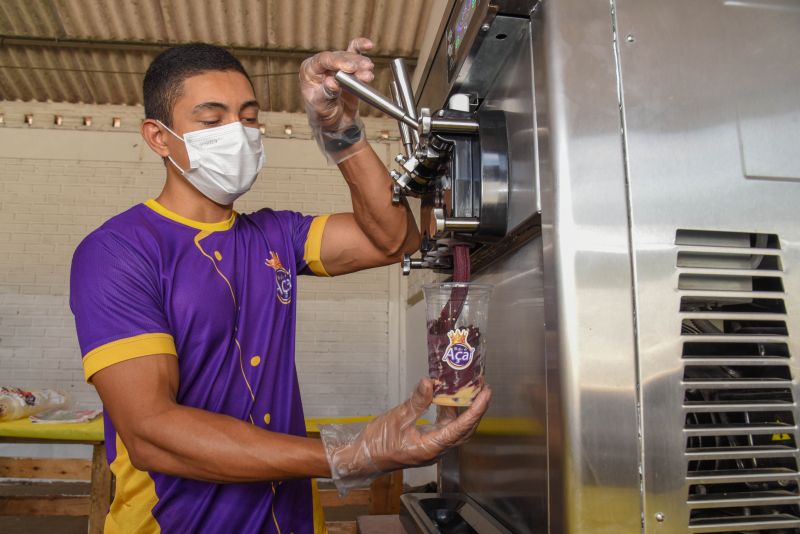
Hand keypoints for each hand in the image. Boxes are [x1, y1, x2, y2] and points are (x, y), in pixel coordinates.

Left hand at [299, 37, 374, 131]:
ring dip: (361, 65)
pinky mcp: (348, 67)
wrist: (335, 122)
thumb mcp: (321, 107)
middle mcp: (321, 65)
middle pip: (338, 57)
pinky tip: (368, 45)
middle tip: (366, 68)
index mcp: (309, 71)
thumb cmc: (323, 114)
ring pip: (349, 58)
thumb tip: (332, 82)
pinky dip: (361, 47)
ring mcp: (335, 65)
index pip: (323, 61)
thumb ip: (326, 93)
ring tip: (369, 74)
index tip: (350, 67)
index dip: (337, 62)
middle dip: (353, 63)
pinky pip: (354, 52)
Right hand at [320, 378, 491, 491]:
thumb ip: (417, 401)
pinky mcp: (426, 444)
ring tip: (467, 390)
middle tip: (482, 388)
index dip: (476, 410)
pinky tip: (445, 400)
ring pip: (455, 430)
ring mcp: (432, 448)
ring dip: (462, 411)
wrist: (362, 459)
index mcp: (432, 447)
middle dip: (475, 409)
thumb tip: (431, 382)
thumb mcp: (397, 418)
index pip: (461, 428)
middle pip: (464, 431)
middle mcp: (437, 450)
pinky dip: (448, 414)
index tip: (485, 393)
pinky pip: (444, 429)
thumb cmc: (378, 442)